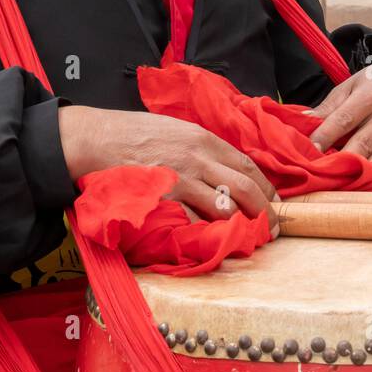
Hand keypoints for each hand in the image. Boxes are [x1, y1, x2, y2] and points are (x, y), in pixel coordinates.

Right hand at [58, 105, 279, 234]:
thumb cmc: (134, 132)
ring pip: (224, 208)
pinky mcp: (163, 198)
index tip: (275, 202)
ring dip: (239, 226)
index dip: (266, 187)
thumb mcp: (176, 129)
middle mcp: (198, 158)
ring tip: (247, 239)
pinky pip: (193, 221)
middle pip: (244, 188)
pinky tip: (212, 241)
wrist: (97, 138)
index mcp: (203, 139)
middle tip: (273, 229)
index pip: (247, 164)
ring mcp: (181, 179)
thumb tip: (225, 167)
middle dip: (264, 211)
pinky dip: (204, 233)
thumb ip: (201, 147)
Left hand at [304, 59, 371, 175]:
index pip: (344, 119)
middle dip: (341, 160)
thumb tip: (305, 120)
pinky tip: (366, 188)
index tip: (310, 150)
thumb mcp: (353, 83)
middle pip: (363, 143)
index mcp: (371, 96)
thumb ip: (330, 105)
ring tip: (340, 184)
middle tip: (321, 172)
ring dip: (360, 175)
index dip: (325, 136)